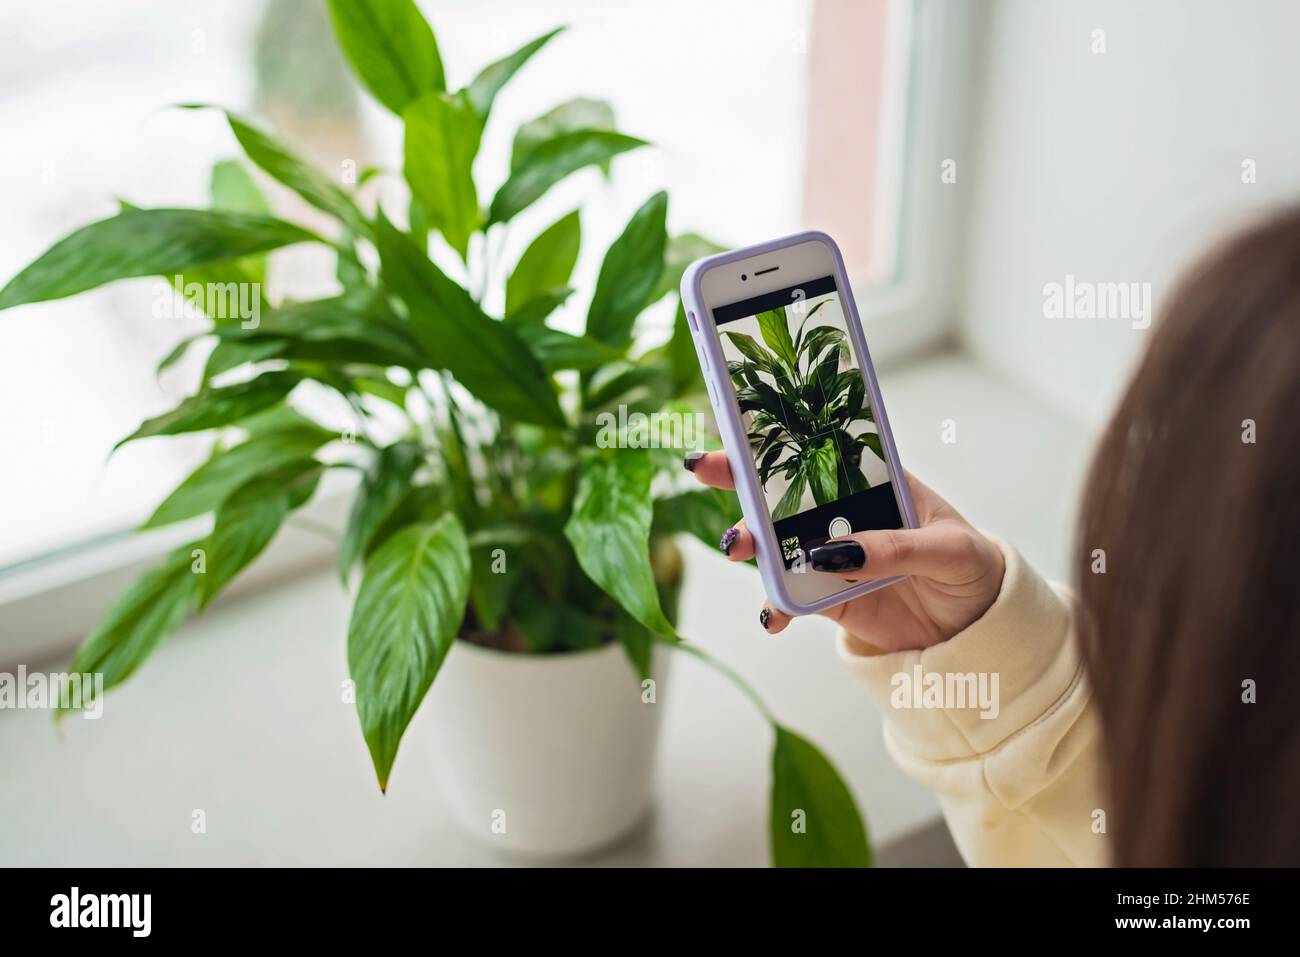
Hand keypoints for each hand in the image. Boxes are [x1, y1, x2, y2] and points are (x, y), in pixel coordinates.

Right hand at [685, 452, 1004, 652]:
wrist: (979, 634)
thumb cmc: (972, 571)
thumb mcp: (949, 551)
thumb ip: (894, 548)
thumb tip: (837, 550)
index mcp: (876, 481)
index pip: (822, 447)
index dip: (778, 433)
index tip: (738, 425)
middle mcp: (846, 513)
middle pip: (783, 488)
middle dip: (741, 478)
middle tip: (706, 471)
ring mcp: (832, 555)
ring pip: (776, 539)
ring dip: (750, 540)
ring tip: (737, 547)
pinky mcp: (827, 597)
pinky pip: (788, 598)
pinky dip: (774, 607)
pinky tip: (772, 617)